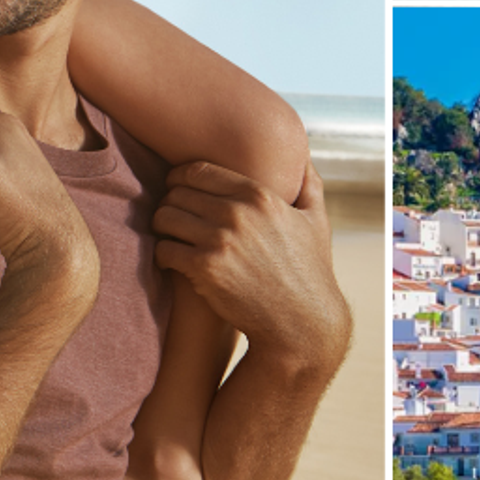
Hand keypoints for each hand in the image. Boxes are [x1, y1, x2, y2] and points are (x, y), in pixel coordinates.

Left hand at [151, 164, 347, 375]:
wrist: (302, 323)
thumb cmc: (310, 272)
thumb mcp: (317, 220)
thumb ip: (308, 183)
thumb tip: (301, 155)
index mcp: (259, 194)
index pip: (198, 170)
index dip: (179, 177)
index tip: (175, 188)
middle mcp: (238, 212)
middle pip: (177, 192)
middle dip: (169, 202)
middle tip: (171, 216)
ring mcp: (220, 240)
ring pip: (165, 216)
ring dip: (161, 227)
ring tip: (170, 236)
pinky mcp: (206, 269)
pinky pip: (164, 249)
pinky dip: (163, 254)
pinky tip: (172, 261)